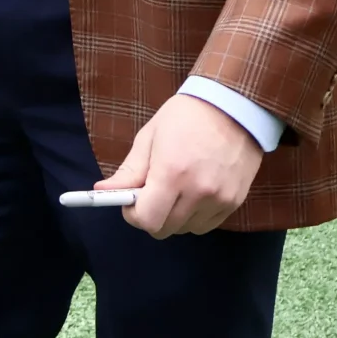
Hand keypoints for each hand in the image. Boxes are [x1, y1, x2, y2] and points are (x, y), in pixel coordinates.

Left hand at [95, 92, 263, 237]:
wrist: (232, 107)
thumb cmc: (184, 117)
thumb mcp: (149, 138)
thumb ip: (129, 171)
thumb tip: (102, 191)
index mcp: (172, 173)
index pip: (148, 220)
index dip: (133, 215)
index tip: (130, 202)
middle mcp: (198, 191)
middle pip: (165, 229)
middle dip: (151, 216)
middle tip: (150, 193)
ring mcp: (219, 199)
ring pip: (186, 229)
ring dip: (174, 217)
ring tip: (175, 189)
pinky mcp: (234, 202)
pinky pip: (206, 225)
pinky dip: (194, 216)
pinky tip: (193, 193)